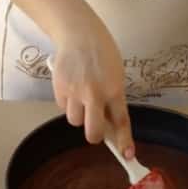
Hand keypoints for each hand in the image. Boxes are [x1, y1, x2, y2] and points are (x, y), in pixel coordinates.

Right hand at [50, 26, 134, 158]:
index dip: (124, 141)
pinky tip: (72, 86)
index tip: (127, 155)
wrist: (79, 33)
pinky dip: (67, 101)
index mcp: (114, 89)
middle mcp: (94, 93)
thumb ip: (113, 98)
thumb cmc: (102, 53)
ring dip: (79, 114)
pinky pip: (62, 106)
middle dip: (94, 135)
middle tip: (96, 128)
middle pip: (92, 132)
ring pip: (74, 120)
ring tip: (82, 96)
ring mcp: (74, 91)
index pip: (121, 122)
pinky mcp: (59, 87)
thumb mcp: (116, 75)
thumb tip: (111, 124)